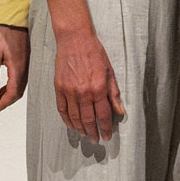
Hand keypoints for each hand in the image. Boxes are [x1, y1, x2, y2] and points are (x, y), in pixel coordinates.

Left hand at [0, 23, 29, 111]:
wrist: (16, 22)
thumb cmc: (5, 34)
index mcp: (17, 70)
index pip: (12, 93)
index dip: (3, 104)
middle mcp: (24, 71)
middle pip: (17, 93)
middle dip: (5, 102)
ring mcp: (26, 67)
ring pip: (19, 88)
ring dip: (8, 95)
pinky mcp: (24, 63)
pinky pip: (19, 80)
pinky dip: (11, 87)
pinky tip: (3, 87)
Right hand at [49, 20, 124, 141]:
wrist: (75, 40)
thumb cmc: (95, 53)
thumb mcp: (109, 72)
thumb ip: (114, 94)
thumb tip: (120, 111)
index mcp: (98, 88)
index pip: (103, 115)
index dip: (105, 128)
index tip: (107, 136)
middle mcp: (84, 92)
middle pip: (88, 120)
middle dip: (93, 132)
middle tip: (96, 140)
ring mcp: (70, 91)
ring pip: (74, 117)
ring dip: (80, 129)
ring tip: (85, 135)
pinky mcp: (59, 88)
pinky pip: (62, 109)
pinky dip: (66, 120)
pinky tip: (71, 125)